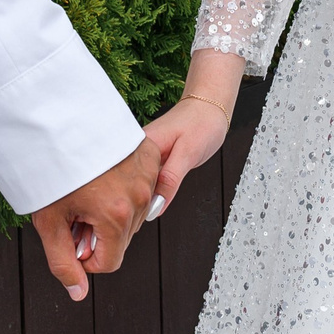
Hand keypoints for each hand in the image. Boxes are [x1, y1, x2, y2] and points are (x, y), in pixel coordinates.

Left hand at [29, 137, 157, 301]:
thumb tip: (78, 294)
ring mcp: (148, 175)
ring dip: (113, 213)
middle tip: (76, 209)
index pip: (109, 262)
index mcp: (115, 216)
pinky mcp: (150, 157)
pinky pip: (143, 188)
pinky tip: (104, 176)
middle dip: (98, 234)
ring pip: (133, 216)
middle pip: (121, 239)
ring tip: (89, 191)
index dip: (86, 258)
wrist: (58, 124)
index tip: (71, 237)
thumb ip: (63, 262)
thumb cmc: (52, 172)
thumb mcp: (50, 221)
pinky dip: (126, 188)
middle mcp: (138, 197)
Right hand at [141, 49, 244, 219]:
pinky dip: (146, 192)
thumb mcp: (188, 153)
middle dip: (128, 204)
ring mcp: (142, 154)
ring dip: (136, 199)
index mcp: (140, 144)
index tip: (125, 222)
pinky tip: (147, 204)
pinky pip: (144, 179)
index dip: (124, 201)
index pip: (123, 178)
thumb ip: (170, 179)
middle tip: (130, 226)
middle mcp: (136, 149)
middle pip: (124, 182)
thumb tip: (155, 207)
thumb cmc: (201, 123)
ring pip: (134, 182)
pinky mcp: (150, 159)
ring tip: (133, 219)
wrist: (210, 107)